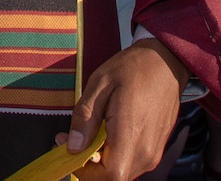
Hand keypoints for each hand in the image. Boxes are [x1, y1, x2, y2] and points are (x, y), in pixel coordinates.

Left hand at [54, 39, 189, 180]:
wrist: (166, 62)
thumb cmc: (133, 68)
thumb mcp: (100, 83)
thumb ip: (85, 117)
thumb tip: (73, 146)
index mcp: (131, 136)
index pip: (108, 176)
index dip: (84, 169)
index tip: (66, 147)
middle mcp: (146, 152)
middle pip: (113, 177)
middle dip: (89, 163)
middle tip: (71, 138)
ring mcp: (153, 153)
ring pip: (121, 171)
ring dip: (102, 158)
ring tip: (91, 129)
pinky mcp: (156, 149)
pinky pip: (131, 161)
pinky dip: (115, 153)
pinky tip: (107, 130)